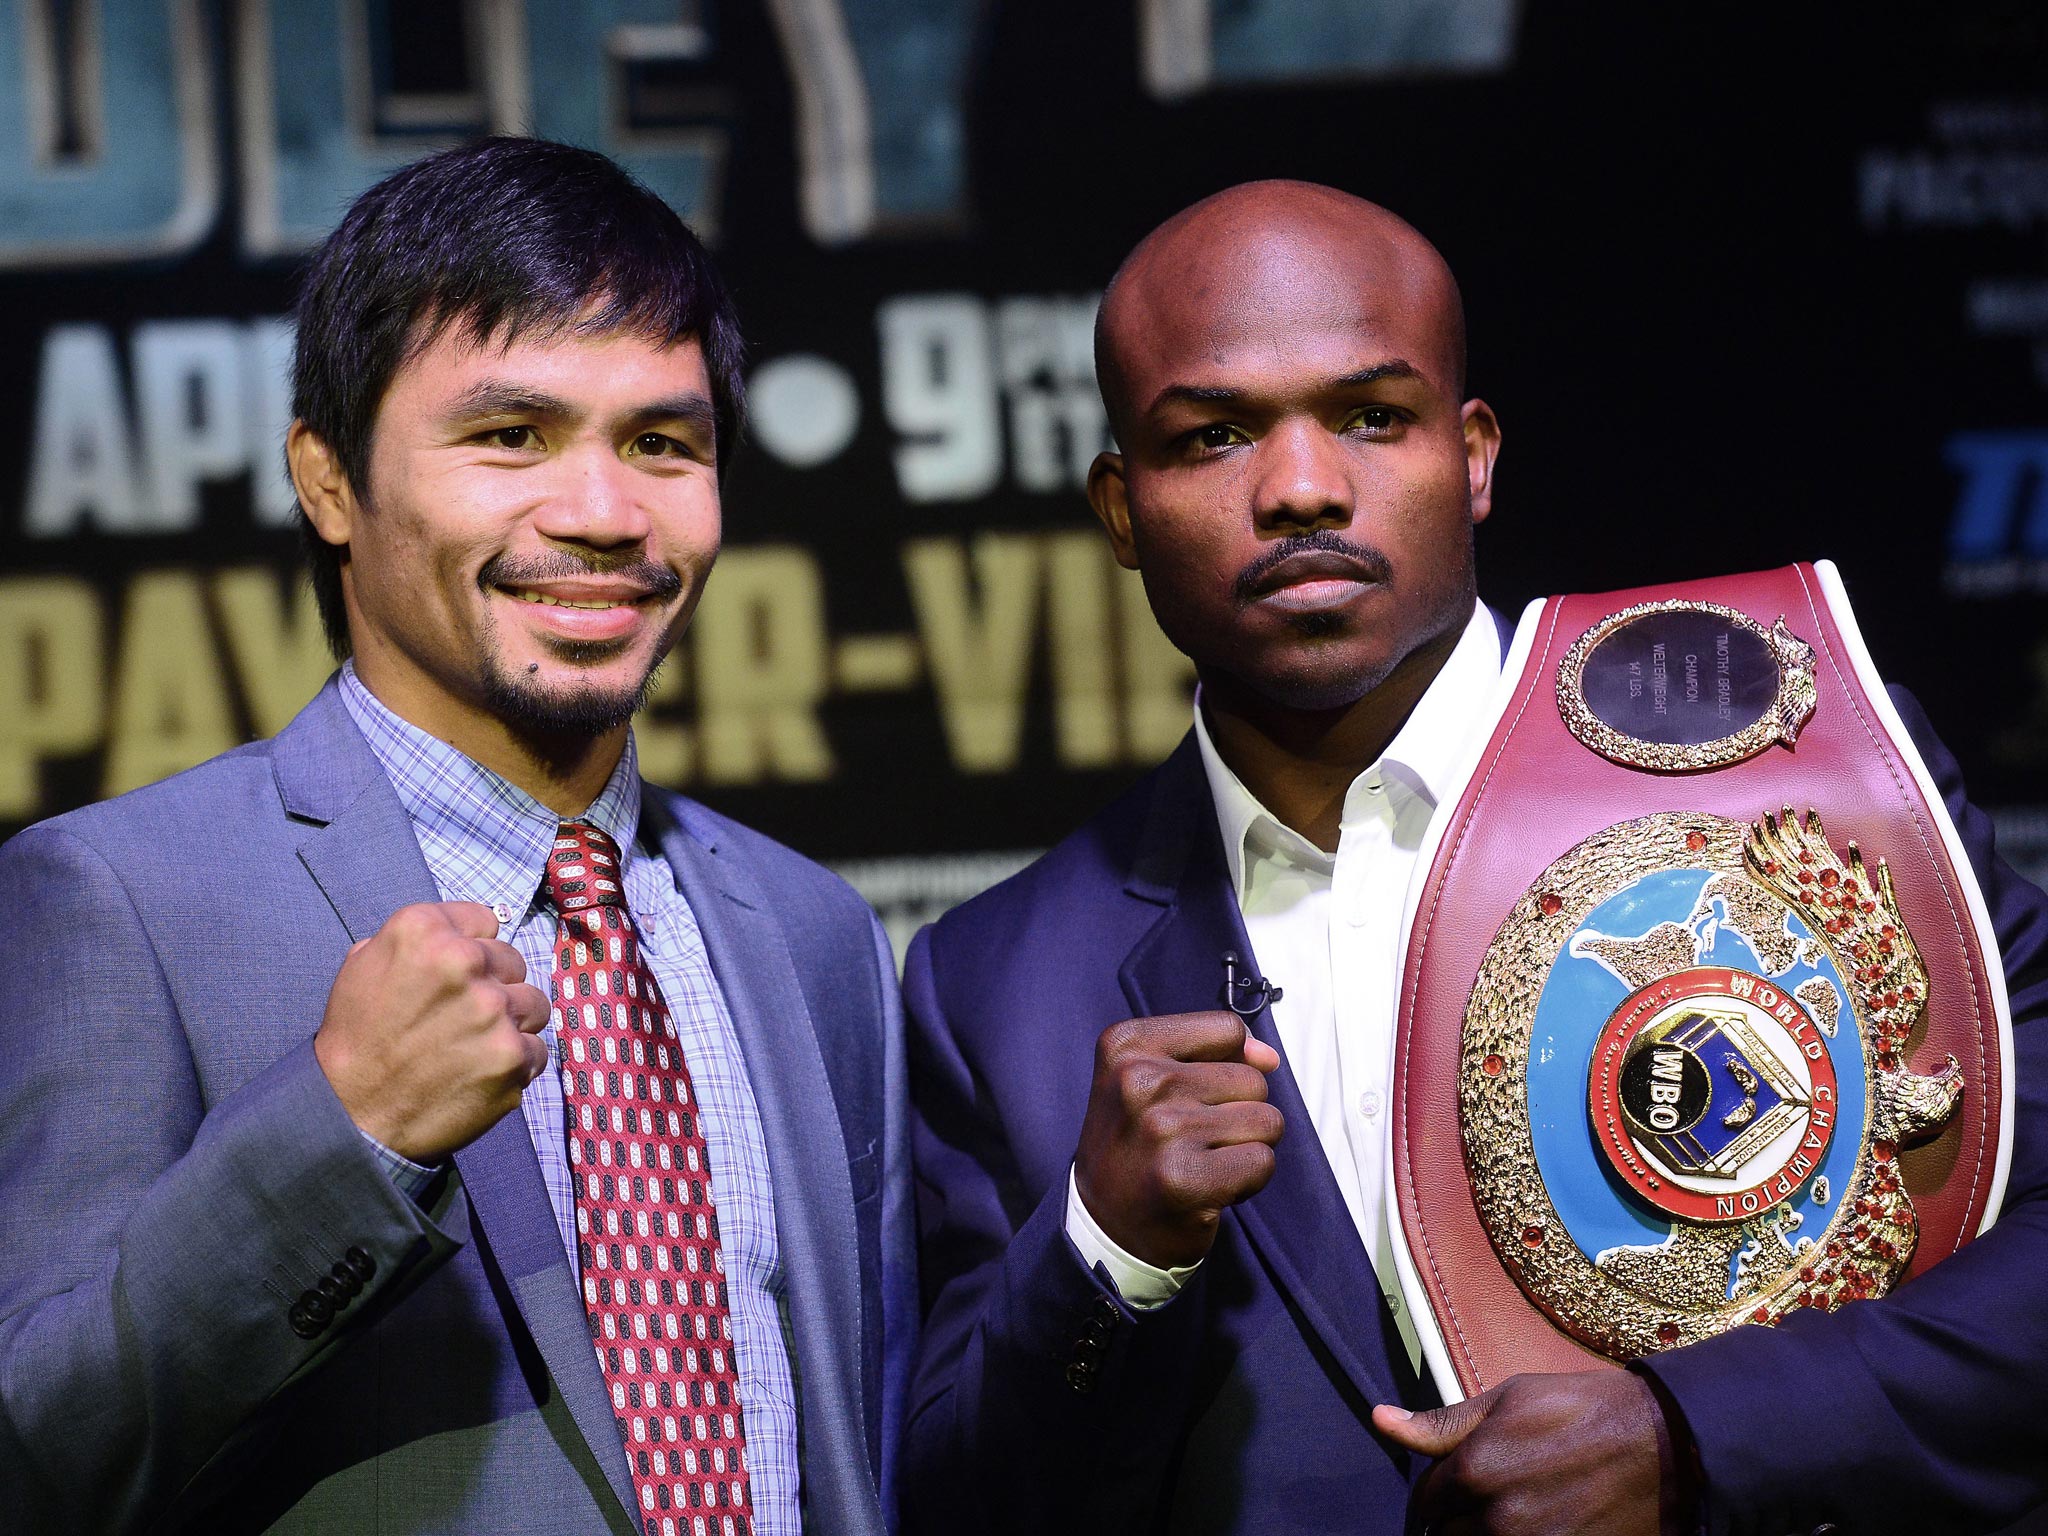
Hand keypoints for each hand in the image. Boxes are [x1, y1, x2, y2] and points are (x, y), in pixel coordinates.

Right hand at [314, 901, 551, 1162]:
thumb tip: (457, 935)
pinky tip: (481, 1074)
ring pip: (534, 1003)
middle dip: (493, 985)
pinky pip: (537, 1050)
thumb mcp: (363, 968)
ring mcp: (494, 1010)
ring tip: (476, 1046)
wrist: (350, 1115)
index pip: (484, 921)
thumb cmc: (355, 1041)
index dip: (473, 948)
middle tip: (463, 1017)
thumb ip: (414, 941)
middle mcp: (464, 962)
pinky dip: (516, 1065)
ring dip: (512, 1023)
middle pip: (512, 961)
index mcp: (424, 930)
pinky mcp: (513, 1055)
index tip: (460, 974)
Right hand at [1073, 1009, 1283, 1267]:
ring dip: (1247, 1146)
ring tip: (1203, 1161)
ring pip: (1266, 1120)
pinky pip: (1262, 1162)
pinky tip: (1211, 1187)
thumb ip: (1213, 1052)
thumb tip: (1268, 1057)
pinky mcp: (1182, 1178)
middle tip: (1193, 1140)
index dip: (1229, 1064)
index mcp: (1125, 1043)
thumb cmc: (1138, 1143)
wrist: (1104, 1224)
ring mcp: (1161, 1129)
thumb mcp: (1152, 1077)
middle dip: (1239, 1111)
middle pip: (1252, 1078)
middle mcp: (1138, 1080)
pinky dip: (1248, 1180)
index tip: (1195, 1096)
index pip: (1228, 1029)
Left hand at [1373, 1370, 1681, 1535]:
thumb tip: (1381, 1420)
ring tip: (1509, 1513)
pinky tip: (1534, 1525)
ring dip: (1482, 1534)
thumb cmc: (1584, 1410)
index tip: (1449, 1491)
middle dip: (1455, 1522)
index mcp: (1474, 1471)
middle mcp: (1496, 1520)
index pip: (1424, 1502)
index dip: (1432, 1496)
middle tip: (1484, 1500)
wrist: (1667, 1446)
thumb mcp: (1509, 1401)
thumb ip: (1442, 1423)